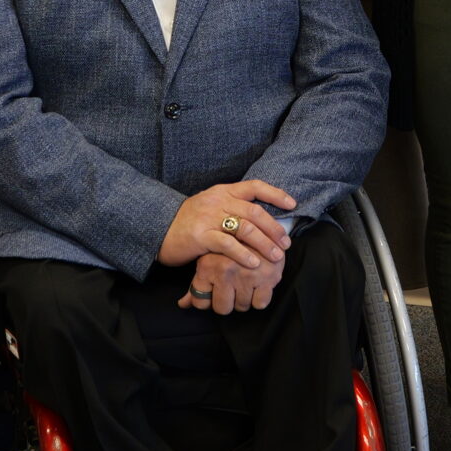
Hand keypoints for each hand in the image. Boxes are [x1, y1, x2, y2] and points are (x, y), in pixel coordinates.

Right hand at [158, 180, 295, 268]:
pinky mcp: (200, 235)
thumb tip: (261, 219)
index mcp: (223, 190)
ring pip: (245, 228)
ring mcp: (209, 217)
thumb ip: (232, 207)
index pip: (254, 186)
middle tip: (286, 244)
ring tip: (276, 257)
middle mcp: (218, 200)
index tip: (292, 204)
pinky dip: (243, 254)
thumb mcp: (210, 206)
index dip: (276, 194)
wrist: (158, 228)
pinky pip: (228, 244)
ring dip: (264, 244)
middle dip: (274, 229)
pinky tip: (253, 263)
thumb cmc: (188, 221)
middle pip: (254, 212)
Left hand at [180, 251, 282, 314]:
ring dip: (244, 299)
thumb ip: (196, 285)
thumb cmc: (231, 246)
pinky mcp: (268, 277)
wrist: (261, 226)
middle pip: (222, 308)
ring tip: (246, 282)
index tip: (214, 292)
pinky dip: (260, 297)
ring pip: (241, 306)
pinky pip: (260, 303)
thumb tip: (183, 304)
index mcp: (207, 266)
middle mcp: (225, 270)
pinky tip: (259, 284)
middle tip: (232, 287)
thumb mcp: (209, 259)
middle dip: (227, 302)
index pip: (200, 302)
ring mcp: (247, 274)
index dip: (208, 301)